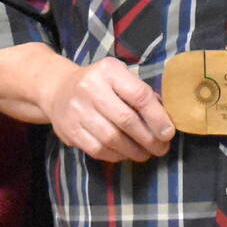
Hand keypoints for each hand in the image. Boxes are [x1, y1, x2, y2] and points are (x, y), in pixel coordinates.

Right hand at [43, 57, 174, 162]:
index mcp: (108, 70)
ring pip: (112, 139)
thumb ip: (141, 94)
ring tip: (146, 154)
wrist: (58, 89)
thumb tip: (165, 121)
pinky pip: (98, 149)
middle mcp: (90, 88)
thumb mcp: (119, 77)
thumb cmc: (100, 84)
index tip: (168, 133)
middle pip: (126, 120)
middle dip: (148, 139)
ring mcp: (77, 110)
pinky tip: (125, 154)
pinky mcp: (69, 130)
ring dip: (134, 151)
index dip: (157, 117)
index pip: (139, 95)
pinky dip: (116, 156)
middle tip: (161, 149)